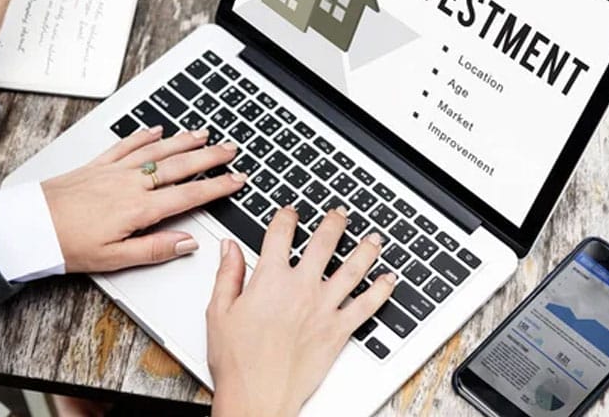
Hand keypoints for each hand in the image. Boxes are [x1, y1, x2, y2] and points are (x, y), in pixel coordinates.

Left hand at [42, 127, 246, 272]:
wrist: (29, 225)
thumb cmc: (67, 244)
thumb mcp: (114, 259)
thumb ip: (155, 249)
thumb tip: (187, 243)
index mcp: (138, 209)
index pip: (188, 195)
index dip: (217, 187)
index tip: (237, 180)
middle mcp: (130, 184)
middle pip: (179, 166)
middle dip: (209, 157)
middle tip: (231, 149)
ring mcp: (114, 171)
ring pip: (156, 151)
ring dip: (183, 141)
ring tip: (204, 134)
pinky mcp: (97, 165)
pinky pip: (126, 145)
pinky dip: (144, 136)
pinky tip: (156, 130)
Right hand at [206, 207, 394, 416]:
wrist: (258, 395)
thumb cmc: (237, 360)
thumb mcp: (219, 311)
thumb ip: (227, 274)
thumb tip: (228, 248)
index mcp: (270, 279)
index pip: (281, 234)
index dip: (286, 216)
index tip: (290, 212)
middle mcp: (301, 288)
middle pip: (324, 243)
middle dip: (334, 223)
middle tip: (340, 213)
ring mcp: (323, 308)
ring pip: (352, 269)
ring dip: (365, 250)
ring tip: (374, 238)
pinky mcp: (338, 330)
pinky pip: (367, 306)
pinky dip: (381, 291)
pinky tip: (389, 280)